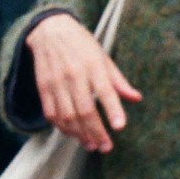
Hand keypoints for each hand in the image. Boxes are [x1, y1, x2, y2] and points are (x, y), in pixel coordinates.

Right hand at [26, 12, 141, 152]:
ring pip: (67, 116)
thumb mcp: (103, 57)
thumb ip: (118, 81)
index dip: (112, 110)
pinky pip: (52, 114)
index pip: (105, 91)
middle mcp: (74, 75)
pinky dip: (62, 128)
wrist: (49, 31)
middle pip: (85, 110)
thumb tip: (136, 98)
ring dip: (79, 134)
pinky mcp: (44, 88)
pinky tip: (72, 134)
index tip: (119, 127)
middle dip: (96, 132)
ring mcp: (56, 83)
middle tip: (106, 147)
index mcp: (93, 65)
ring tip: (91, 145)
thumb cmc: (81, 45)